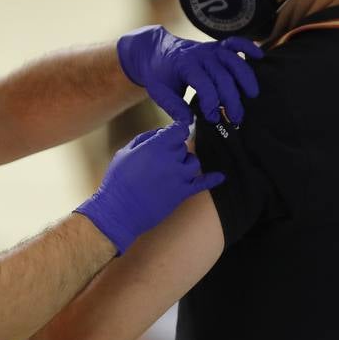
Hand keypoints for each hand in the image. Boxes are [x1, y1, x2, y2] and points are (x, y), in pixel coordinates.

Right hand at [75, 123, 223, 253]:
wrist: (119, 210)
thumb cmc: (118, 180)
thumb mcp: (125, 152)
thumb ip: (145, 139)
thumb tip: (160, 134)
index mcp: (157, 146)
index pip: (179, 129)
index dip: (177, 130)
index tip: (175, 131)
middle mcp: (172, 159)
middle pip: (184, 146)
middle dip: (175, 149)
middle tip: (162, 157)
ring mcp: (180, 177)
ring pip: (193, 163)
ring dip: (185, 163)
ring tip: (173, 168)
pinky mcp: (182, 193)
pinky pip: (202, 184)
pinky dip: (213, 179)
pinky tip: (220, 176)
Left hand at [117, 25, 263, 124]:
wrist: (156, 51)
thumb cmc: (159, 74)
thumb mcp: (159, 92)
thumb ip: (174, 107)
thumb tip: (188, 123)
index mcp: (185, 65)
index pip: (204, 84)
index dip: (211, 103)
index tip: (212, 119)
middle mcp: (200, 54)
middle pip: (223, 76)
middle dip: (231, 99)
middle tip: (235, 118)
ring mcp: (210, 48)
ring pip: (234, 60)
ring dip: (245, 78)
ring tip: (252, 95)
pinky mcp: (217, 46)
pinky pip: (236, 42)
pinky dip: (248, 47)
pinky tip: (259, 56)